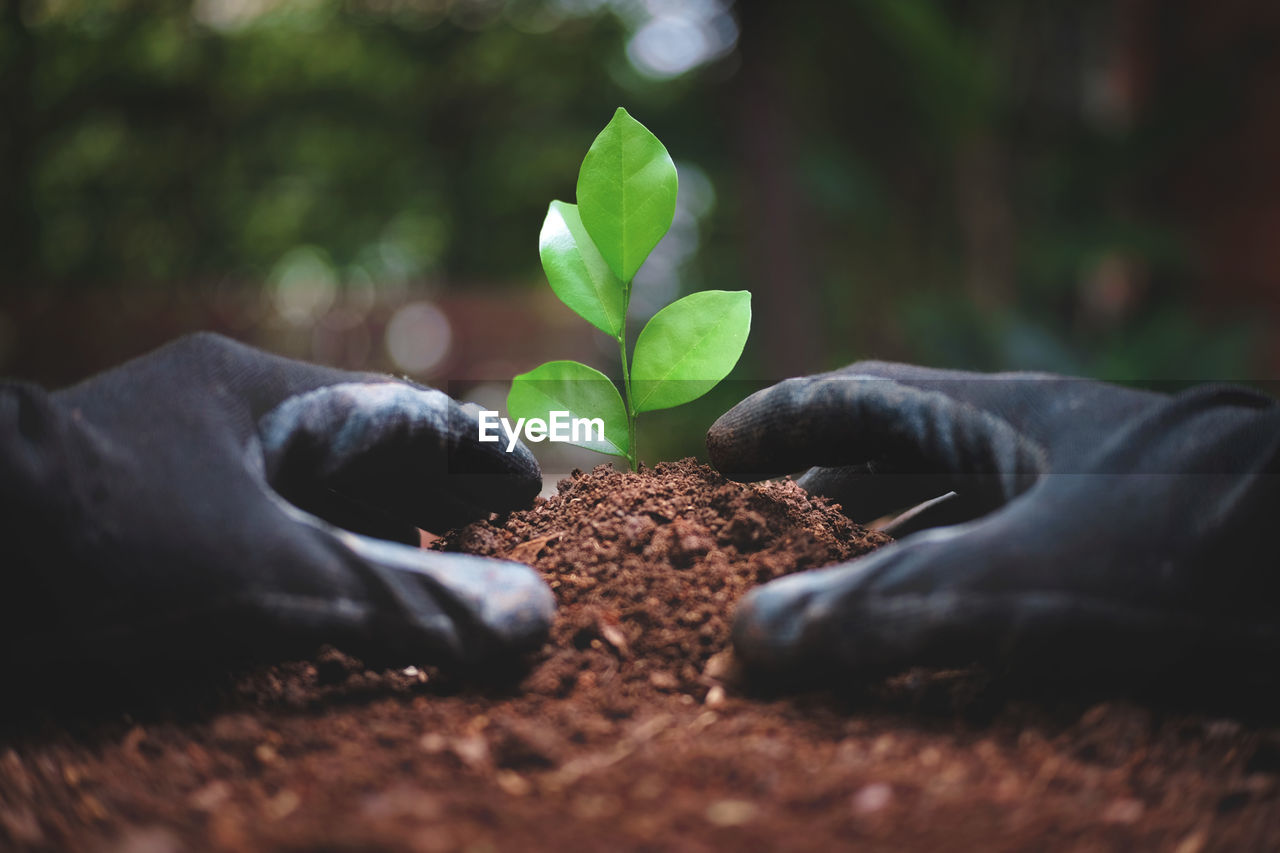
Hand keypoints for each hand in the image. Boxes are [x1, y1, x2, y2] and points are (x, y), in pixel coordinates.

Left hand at [0, 333, 553, 672]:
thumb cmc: (108, 538)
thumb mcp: (273, 576)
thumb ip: (403, 597)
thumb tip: (530, 617)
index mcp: (258, 392)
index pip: (400, 413)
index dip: (472, 453)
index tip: (530, 490)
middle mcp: (217, 409)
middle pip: (357, 443)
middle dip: (429, 489)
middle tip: (491, 532)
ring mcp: (172, 453)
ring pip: (302, 480)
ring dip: (368, 520)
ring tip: (424, 563)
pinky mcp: (137, 502)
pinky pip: (252, 514)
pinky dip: (305, 546)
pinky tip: (322, 583)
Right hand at [708, 362, 1279, 679]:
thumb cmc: (1210, 561)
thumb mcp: (1029, 589)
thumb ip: (887, 613)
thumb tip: (749, 640)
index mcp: (1014, 420)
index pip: (866, 399)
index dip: (782, 422)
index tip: (715, 457)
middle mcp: (1052, 450)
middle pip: (909, 453)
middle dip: (825, 490)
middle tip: (762, 537)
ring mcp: (1097, 503)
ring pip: (966, 510)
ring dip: (892, 544)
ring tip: (837, 591)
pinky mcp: (1137, 561)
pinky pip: (1017, 562)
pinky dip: (959, 591)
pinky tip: (949, 637)